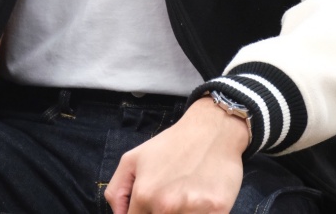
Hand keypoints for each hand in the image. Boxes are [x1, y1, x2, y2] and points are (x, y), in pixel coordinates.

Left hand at [105, 96, 249, 213]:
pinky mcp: (218, 212)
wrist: (213, 129)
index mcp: (144, 195)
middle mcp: (166, 206)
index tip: (148, 207)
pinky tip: (201, 200)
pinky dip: (201, 213)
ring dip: (181, 213)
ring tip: (186, 195)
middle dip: (160, 213)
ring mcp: (193, 211)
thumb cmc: (174, 144)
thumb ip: (117, 190)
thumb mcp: (134, 158)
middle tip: (169, 196)